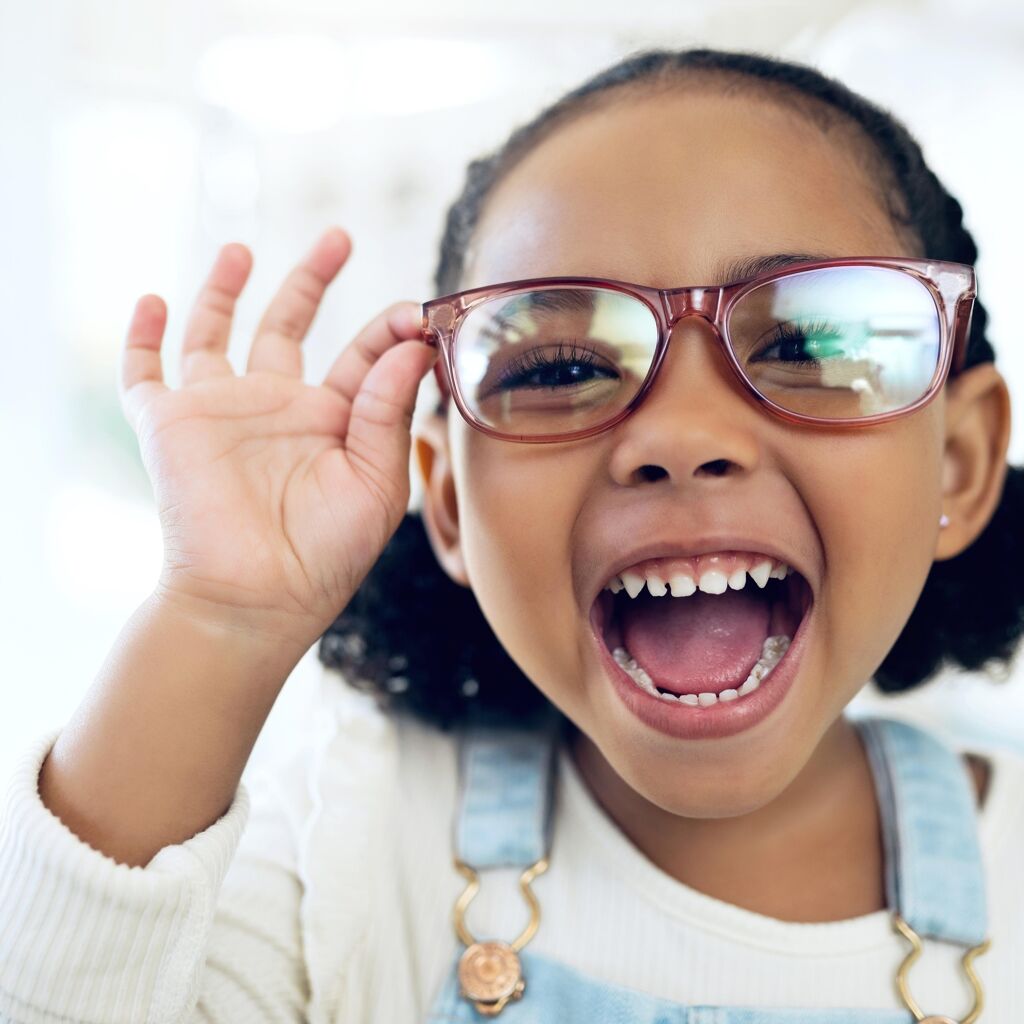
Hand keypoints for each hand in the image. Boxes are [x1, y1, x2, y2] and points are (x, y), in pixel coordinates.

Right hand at [119, 227, 437, 643]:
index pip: (362, 358)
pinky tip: (152, 301)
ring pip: (217, 334)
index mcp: (333, 421)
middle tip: (339, 236)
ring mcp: (221, 411)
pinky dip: (141, 335)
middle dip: (312, 280)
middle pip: (291, 327)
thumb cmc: (325, 554)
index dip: (389, 332)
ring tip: (242, 250)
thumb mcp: (375, 483)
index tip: (417, 313)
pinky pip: (144, 371)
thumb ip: (388, 413)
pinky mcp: (169, 423)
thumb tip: (412, 346)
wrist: (255, 600)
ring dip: (226, 290)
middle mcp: (278, 408)